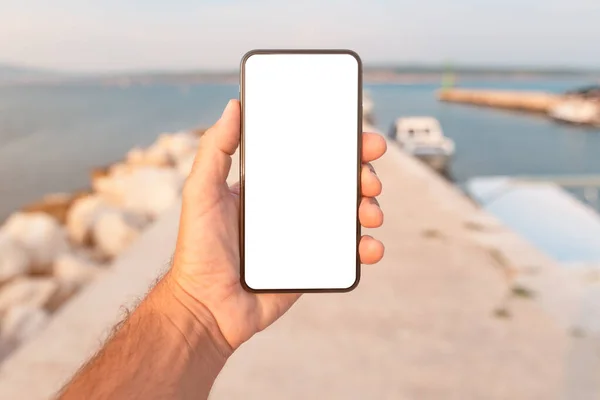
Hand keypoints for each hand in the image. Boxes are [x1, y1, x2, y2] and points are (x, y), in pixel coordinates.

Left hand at [167, 100, 385, 351]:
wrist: (206, 308)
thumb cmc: (198, 250)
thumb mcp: (200, 192)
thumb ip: (215, 150)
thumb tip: (233, 106)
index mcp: (271, 186)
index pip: (311, 156)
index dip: (340, 144)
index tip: (361, 138)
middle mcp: (292, 206)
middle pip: (338, 182)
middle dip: (363, 175)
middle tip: (370, 178)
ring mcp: (306, 235)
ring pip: (349, 214)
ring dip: (370, 207)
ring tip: (370, 213)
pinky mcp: (314, 264)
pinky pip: (347, 253)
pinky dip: (366, 247)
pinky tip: (370, 247)